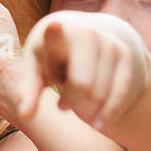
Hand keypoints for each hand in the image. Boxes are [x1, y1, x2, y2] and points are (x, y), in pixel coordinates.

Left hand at [25, 10, 150, 130]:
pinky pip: (120, 93)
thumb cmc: (52, 58)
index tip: (54, 27)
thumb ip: (28, 91)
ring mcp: (108, 41)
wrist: (87, 35)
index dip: (55, 33)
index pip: (55, 35)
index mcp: (55, 32)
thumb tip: (25, 116)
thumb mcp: (35, 70)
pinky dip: (108, 114)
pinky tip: (98, 124)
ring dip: (86, 104)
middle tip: (61, 102)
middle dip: (69, 101)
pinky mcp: (125, 54)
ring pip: (99, 94)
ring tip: (76, 96)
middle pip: (81, 86)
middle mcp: (86, 32)